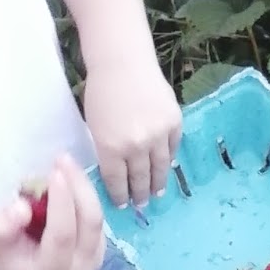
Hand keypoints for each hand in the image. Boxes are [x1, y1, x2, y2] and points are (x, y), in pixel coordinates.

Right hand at [0, 156, 104, 269]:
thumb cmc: (0, 256)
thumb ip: (2, 226)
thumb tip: (22, 208)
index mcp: (54, 269)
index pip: (64, 232)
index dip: (62, 201)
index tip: (55, 172)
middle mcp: (81, 267)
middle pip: (90, 221)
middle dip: (79, 186)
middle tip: (63, 159)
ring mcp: (95, 258)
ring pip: (97, 215)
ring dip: (82, 187)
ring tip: (63, 164)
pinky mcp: (99, 247)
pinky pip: (96, 215)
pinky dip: (83, 194)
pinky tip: (68, 178)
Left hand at [82, 56, 182, 207]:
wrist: (123, 64)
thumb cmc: (101, 93)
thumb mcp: (94, 127)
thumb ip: (107, 151)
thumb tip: (119, 171)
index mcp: (111, 147)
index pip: (117, 181)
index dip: (119, 196)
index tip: (122, 205)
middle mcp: (137, 146)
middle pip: (140, 178)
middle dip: (140, 194)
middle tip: (141, 205)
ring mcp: (159, 134)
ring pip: (160, 167)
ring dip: (158, 183)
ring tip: (157, 193)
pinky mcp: (174, 123)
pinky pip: (172, 148)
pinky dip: (169, 159)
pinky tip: (166, 167)